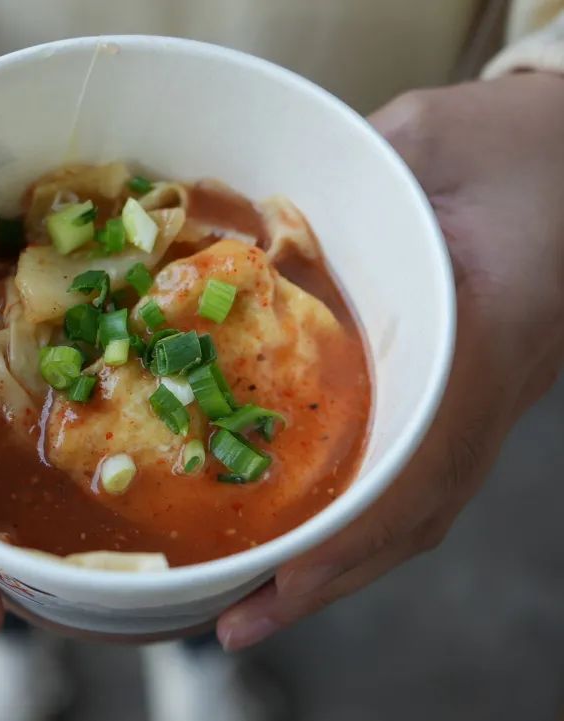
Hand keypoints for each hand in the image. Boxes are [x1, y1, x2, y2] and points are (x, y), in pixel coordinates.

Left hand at [217, 72, 563, 650]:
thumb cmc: (525, 146)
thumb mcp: (432, 135)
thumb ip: (346, 180)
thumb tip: (251, 223)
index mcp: (488, 336)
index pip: (420, 460)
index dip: (352, 530)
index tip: (283, 580)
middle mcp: (488, 392)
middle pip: (412, 513)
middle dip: (328, 575)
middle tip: (240, 619)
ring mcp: (482, 406)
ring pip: (416, 510)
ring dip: (341, 564)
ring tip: (260, 603)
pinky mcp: (464, 400)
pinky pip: (416, 482)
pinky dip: (362, 524)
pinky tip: (314, 539)